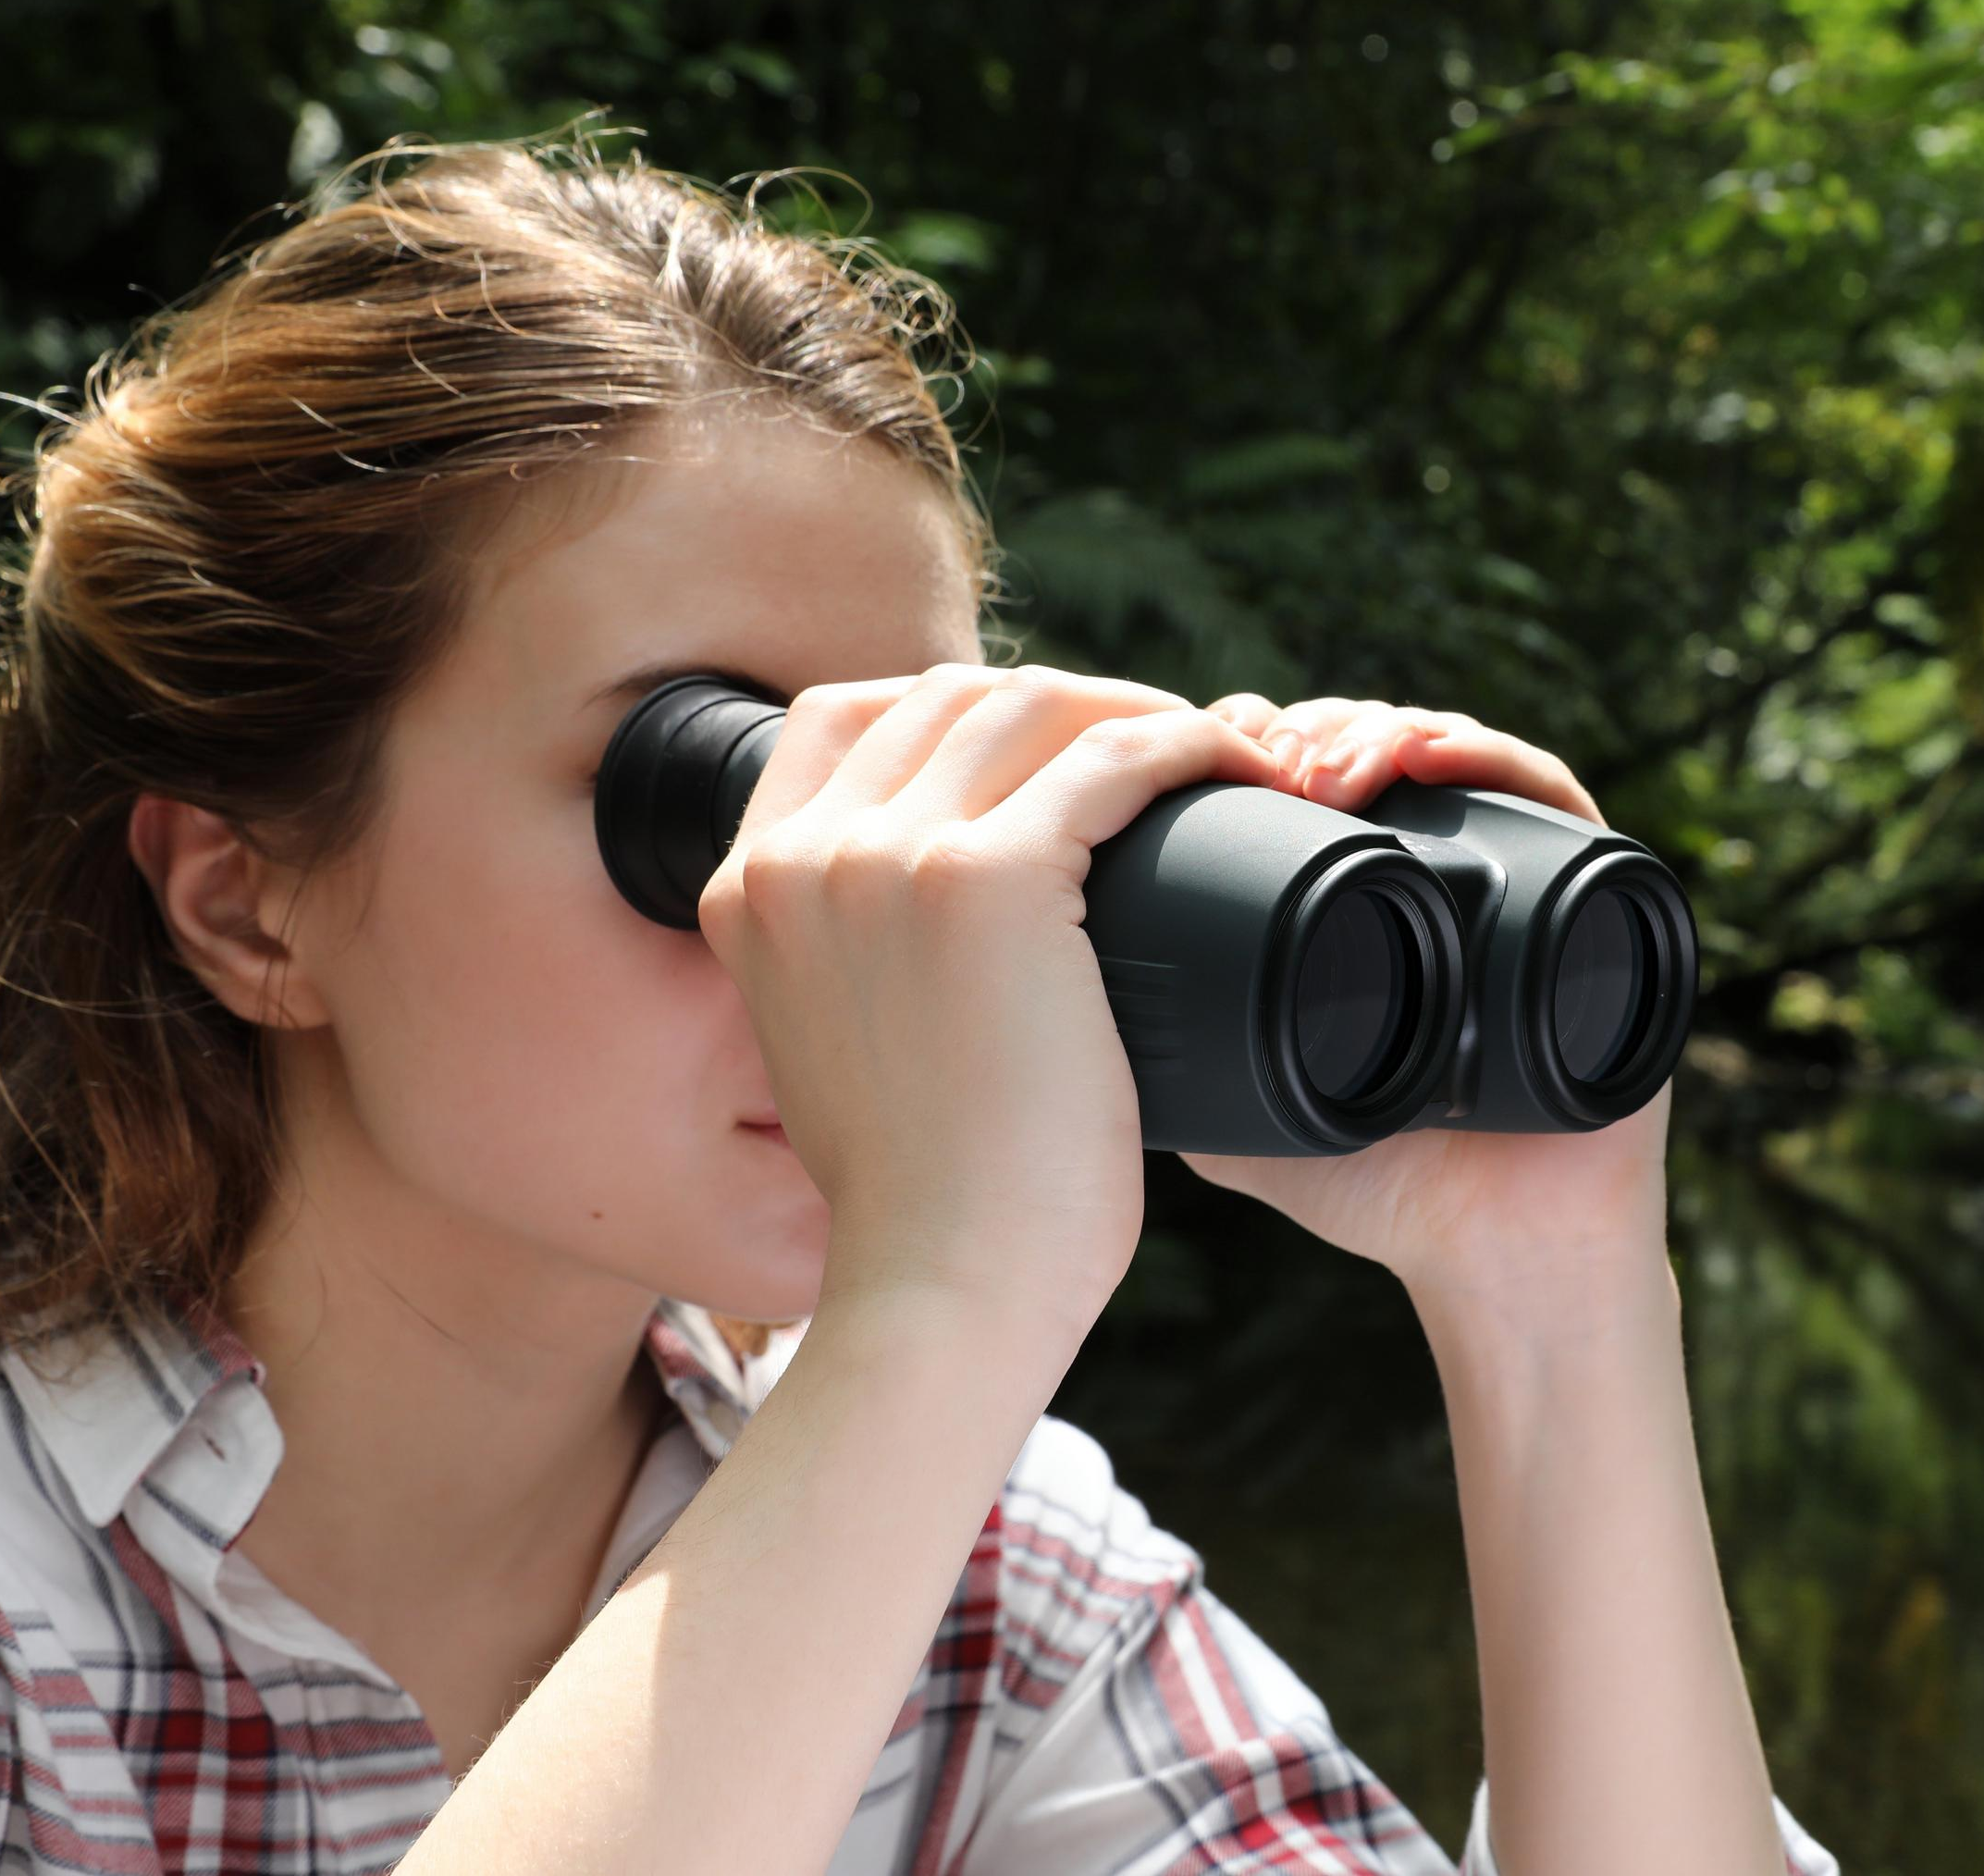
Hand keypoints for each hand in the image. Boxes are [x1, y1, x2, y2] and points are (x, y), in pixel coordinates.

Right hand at [697, 665, 1285, 1345]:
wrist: (945, 1287)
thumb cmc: (927, 1200)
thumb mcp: (838, 1047)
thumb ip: (858, 964)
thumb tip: (946, 927)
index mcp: (750, 889)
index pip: (846, 717)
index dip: (961, 712)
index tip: (1049, 750)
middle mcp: (803, 855)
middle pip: (948, 697)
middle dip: (1063, 704)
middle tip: (1156, 751)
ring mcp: (887, 857)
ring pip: (1033, 705)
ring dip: (1134, 709)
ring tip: (1212, 753)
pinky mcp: (987, 880)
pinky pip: (1109, 759)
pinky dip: (1184, 744)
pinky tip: (1232, 765)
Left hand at [1187, 692, 1676, 1310]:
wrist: (1497, 1255)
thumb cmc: (1384, 1193)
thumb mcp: (1241, 1112)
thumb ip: (1165, 1062)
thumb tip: (1068, 1000)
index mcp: (1365, 901)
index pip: (1307, 776)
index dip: (1252, 742)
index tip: (1196, 751)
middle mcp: (1443, 873)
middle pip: (1374, 747)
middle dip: (1311, 730)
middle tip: (1264, 759)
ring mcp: (1519, 877)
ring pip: (1449, 753)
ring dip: (1383, 731)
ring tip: (1328, 767)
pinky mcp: (1594, 890)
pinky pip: (1548, 793)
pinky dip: (1490, 754)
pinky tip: (1430, 752)